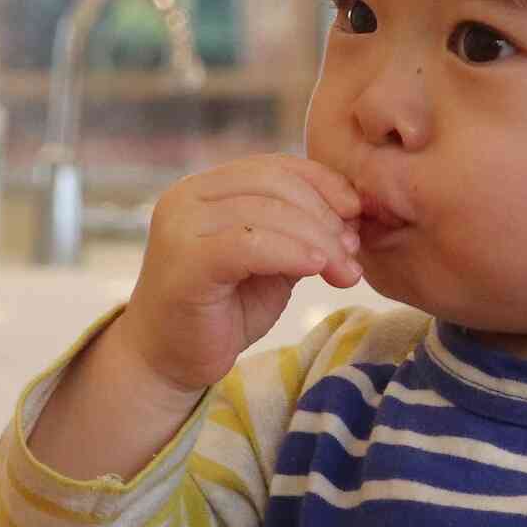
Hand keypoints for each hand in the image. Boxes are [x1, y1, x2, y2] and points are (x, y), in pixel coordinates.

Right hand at [107, 155, 363, 400]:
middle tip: (353, 252)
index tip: (357, 214)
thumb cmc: (224, 310)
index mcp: (207, 188)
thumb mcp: (271, 261)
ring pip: (265, 211)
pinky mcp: (185, 260)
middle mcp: (187, 196)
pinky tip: (316, 268)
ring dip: (317, 239)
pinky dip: (290, 252)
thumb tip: (356, 210)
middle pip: (274, 183)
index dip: (324, 183)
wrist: (169, 359)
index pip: (275, 166)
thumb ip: (300, 231)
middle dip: (325, 215)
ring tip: (343, 270)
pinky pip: (249, 244)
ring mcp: (181, 225)